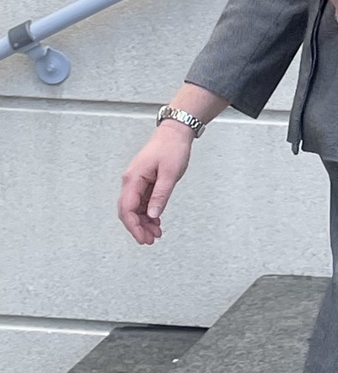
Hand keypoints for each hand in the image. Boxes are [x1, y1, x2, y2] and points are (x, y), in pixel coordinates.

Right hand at [118, 121, 194, 243]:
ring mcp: (137, 181)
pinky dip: (148, 213)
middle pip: (128, 211)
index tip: (142, 238)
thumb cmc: (172, 147)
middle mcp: (131, 181)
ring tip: (156, 234)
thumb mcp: (170, 174)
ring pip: (135, 208)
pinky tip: (156, 221)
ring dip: (144, 222)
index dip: (133, 227)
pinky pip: (142, 202)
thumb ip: (160, 195)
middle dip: (138, 228)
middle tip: (150, 240)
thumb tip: (152, 215)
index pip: (127, 209)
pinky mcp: (145, 181)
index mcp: (134, 178)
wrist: (176, 132)